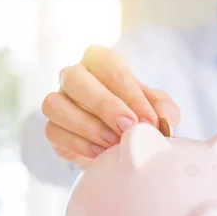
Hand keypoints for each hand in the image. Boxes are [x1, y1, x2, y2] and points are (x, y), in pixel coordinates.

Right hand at [42, 45, 180, 166]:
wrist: (120, 144)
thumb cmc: (138, 116)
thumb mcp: (157, 109)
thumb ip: (164, 109)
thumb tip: (163, 120)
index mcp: (100, 61)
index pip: (110, 68)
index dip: (130, 95)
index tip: (148, 121)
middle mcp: (74, 75)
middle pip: (75, 79)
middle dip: (104, 105)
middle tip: (127, 128)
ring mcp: (58, 100)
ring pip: (55, 104)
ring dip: (87, 126)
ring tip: (112, 144)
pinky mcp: (52, 127)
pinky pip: (53, 131)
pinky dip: (78, 144)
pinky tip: (99, 154)